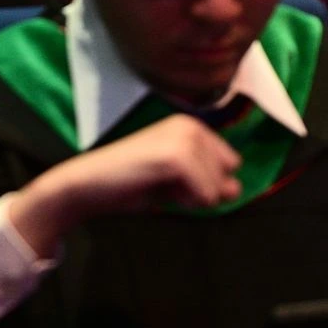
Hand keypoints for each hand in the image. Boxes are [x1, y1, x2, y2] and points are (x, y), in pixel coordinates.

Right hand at [7, 115, 241, 257]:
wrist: (89, 183)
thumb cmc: (130, 182)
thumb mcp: (177, 181)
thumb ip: (209, 182)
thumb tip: (237, 188)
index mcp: (190, 124)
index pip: (231, 163)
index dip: (206, 180)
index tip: (173, 179)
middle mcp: (190, 125)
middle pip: (229, 174)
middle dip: (203, 189)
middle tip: (164, 184)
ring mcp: (184, 139)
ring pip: (219, 187)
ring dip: (193, 197)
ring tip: (158, 185)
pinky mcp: (177, 157)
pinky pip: (206, 195)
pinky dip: (187, 202)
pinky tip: (160, 191)